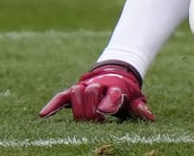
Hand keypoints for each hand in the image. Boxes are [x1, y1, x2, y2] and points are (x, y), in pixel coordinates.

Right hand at [38, 61, 154, 121]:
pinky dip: (52, 105)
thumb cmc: (125, 92)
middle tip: (96, 120)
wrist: (116, 72)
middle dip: (92, 108)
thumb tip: (150, 118)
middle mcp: (99, 85)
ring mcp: (85, 87)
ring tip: (82, 117)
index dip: (108, 103)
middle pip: (91, 92)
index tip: (105, 111)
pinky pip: (61, 97)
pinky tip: (43, 116)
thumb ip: (139, 108)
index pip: (111, 95)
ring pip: (76, 92)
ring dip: (78, 105)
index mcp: (116, 88)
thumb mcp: (135, 99)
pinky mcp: (73, 91)